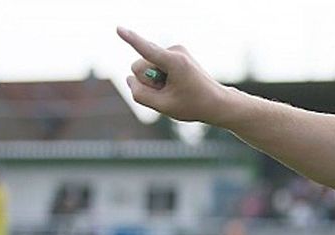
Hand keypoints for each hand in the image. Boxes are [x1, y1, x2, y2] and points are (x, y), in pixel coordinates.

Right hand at [116, 27, 231, 123]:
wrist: (216, 102)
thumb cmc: (193, 105)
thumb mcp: (163, 106)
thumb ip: (140, 94)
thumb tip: (130, 79)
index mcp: (175, 62)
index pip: (147, 50)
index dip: (131, 40)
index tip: (118, 28)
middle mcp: (174, 51)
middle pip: (139, 66)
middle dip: (147, 81)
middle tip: (168, 92)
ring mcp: (174, 51)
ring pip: (145, 66)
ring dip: (154, 80)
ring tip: (174, 88)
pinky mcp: (173, 54)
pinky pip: (153, 65)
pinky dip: (160, 77)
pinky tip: (175, 83)